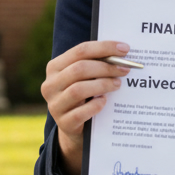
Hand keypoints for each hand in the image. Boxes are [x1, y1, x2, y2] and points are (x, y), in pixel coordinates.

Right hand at [42, 41, 132, 174]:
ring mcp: (54, 105)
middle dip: (106, 67)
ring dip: (102, 85)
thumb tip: (121, 53)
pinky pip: (80, 113)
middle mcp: (50, 85)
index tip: (125, 49)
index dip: (104, 48)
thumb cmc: (83, 95)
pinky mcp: (63, 123)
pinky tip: (105, 101)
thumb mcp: (84, 77)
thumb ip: (95, 63)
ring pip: (78, 89)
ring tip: (117, 84)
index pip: (80, 51)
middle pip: (79, 69)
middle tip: (125, 70)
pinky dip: (95, 106)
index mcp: (54, 67)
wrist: (73, 126)